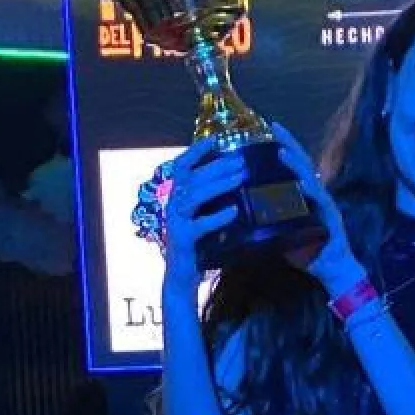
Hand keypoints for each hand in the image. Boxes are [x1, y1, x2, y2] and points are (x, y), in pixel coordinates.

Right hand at [161, 136, 242, 292]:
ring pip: (193, 197)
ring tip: (240, 178)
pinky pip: (199, 225)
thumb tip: (237, 175)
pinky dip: (217, 217)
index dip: (196, 151)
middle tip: (241, 161)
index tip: (216, 138)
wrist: (182, 275)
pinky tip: (235, 211)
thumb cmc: (197, 241)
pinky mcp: (183, 240)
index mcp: (178, 195)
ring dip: (218, 185)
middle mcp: (173, 205)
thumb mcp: (203, 214)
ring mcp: (175, 222)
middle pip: (192, 178)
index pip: (182, 166)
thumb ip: (212, 197)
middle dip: (217, 166)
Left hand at [270, 123, 365, 294]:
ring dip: (295, 164)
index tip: (269, 129)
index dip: (284, 146)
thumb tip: (244, 214)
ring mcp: (325, 205)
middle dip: (289, 144)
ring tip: (280, 151)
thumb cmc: (309, 253)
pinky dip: (310, 192)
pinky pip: (319, 202)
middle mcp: (317, 195)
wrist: (334, 271)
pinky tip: (300, 184)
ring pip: (309, 178)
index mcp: (307, 196)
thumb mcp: (284, 233)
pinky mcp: (331, 218)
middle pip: (303, 164)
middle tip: (273, 127)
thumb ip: (269, 222)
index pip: (295, 166)